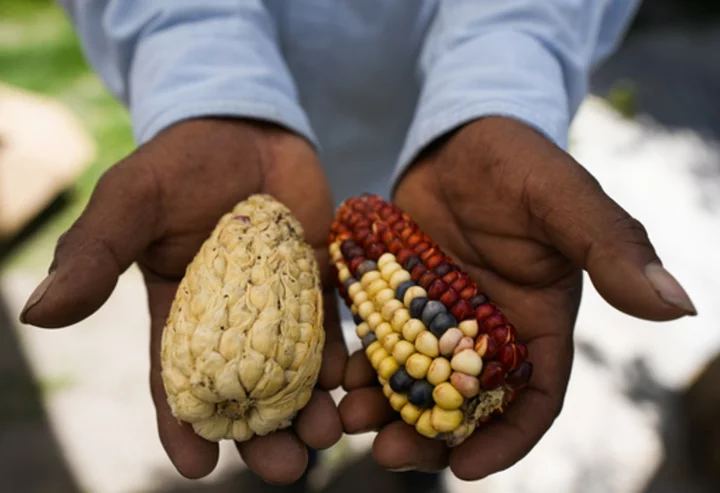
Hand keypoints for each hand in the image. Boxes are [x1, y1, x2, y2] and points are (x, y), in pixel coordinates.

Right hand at [19, 118, 346, 483]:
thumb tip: (37, 315)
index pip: (178, 382)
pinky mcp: (320, 282)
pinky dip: (342, 355)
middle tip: (286, 468)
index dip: (184, 426)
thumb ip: (94, 254)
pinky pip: (333, 327)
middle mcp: (233, 321)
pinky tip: (351, 378)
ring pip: (296, 371)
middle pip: (247, 392)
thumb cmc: (181, 163)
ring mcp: (281, 304)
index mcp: (180, 314)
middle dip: (263, 434)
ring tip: (325, 435)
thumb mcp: (131, 202)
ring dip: (311, 407)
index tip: (196, 466)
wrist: (246, 128)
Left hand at [339, 116, 695, 478]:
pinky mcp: (397, 297)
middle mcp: (486, 329)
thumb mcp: (563, 200)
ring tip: (350, 418)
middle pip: (461, 402)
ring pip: (412, 379)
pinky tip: (334, 374)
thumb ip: (611, 248)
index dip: (505, 438)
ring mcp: (438, 317)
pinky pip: (376, 341)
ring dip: (384, 406)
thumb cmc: (519, 163)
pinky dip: (358, 362)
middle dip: (428, 434)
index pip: (532, 398)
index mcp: (536, 322)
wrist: (460, 136)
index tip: (466, 467)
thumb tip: (678, 305)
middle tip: (387, 452)